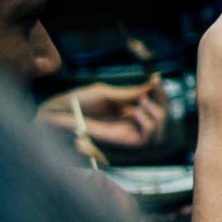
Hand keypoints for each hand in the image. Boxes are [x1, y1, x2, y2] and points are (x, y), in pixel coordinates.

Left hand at [37, 78, 170, 149]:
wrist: (58, 113)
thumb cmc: (77, 101)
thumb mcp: (106, 93)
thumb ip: (129, 93)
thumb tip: (152, 85)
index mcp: (128, 107)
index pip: (156, 103)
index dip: (161, 93)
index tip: (157, 78)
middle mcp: (131, 122)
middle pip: (162, 117)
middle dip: (162, 103)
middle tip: (149, 92)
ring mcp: (127, 132)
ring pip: (158, 131)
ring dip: (155, 115)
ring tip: (140, 104)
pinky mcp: (121, 142)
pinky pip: (145, 139)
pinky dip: (146, 124)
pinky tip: (133, 112)